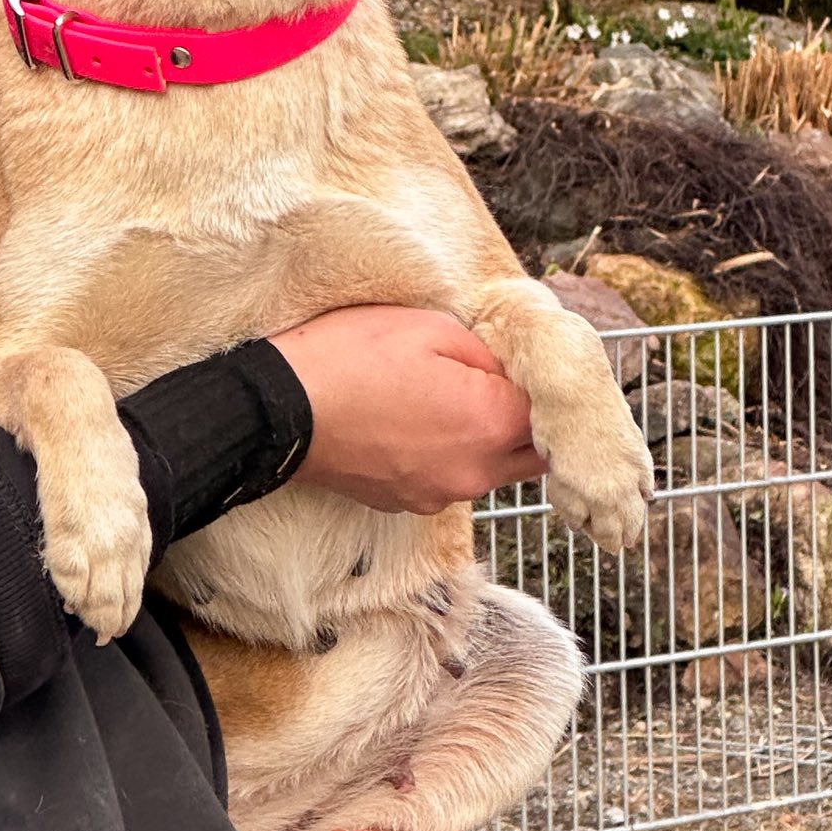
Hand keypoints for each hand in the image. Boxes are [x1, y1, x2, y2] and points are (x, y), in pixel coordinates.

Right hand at [270, 304, 546, 514]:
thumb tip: (507, 371)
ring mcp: (440, 495)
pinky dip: (450, 455)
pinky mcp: (409, 503)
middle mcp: (474, 473)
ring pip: (493, 470)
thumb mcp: (431, 327)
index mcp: (489, 424)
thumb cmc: (353, 357)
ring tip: (452, 398)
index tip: (521, 362)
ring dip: (488, 439)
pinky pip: (451, 479)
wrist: (283, 410)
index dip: (538, 382)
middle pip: (533, 453)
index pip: (548, 411)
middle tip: (502, 382)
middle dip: (528, 421)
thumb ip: (487, 353)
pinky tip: (418, 421)